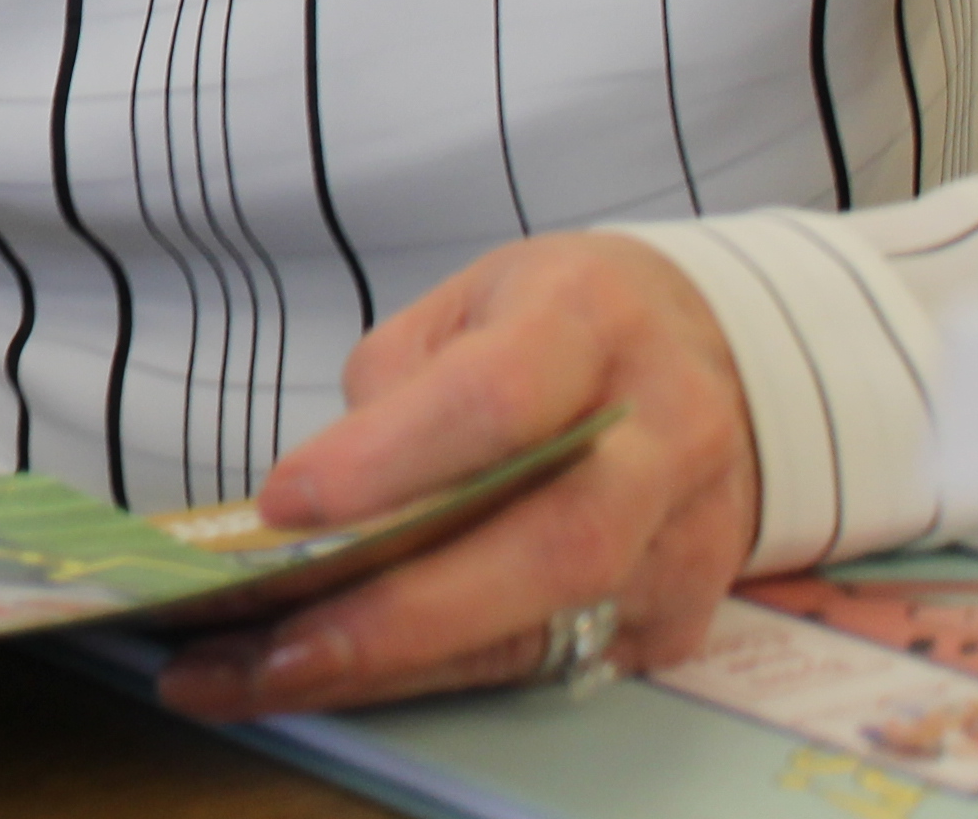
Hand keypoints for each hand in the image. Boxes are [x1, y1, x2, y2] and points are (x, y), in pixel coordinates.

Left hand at [157, 233, 757, 720]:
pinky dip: (435, 673)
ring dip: (399, 661)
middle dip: (404, 607)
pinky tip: (342, 677)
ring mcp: (687, 539)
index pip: (498, 399)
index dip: (390, 458)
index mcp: (595, 322)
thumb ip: (398, 388)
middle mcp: (666, 435)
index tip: (283, 502)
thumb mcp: (469, 301)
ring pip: (551, 623)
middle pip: (551, 542)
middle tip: (274, 639)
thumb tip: (321, 506)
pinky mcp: (677, 618)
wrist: (711, 353)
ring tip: (266, 674)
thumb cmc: (558, 321)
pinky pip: (548, 660)